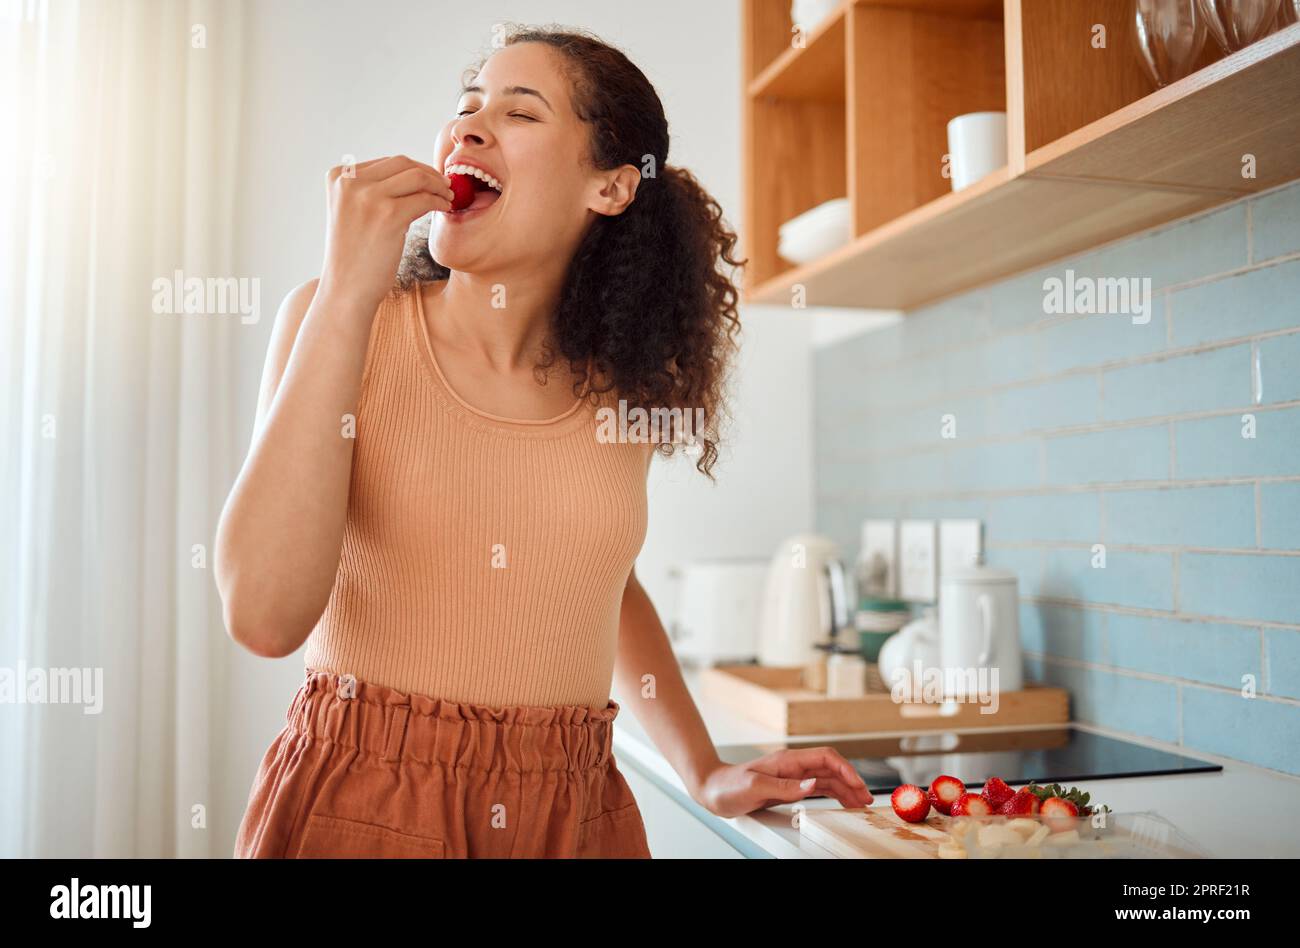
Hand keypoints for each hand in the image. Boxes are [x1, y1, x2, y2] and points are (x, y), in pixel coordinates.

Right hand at [319, 155, 453, 309]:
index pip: (386, 162)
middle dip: (429, 172)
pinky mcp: (389, 215)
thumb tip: (413, 176)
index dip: (414, 169)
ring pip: (417, 177)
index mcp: (338, 177)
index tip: (430, 179)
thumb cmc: (355, 256)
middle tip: (445, 185)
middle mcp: (350, 182)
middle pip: (402, 163)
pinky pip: (425, 199)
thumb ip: (372, 190)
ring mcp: (368, 197)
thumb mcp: (353, 212)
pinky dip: (439, 201)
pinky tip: (444, 208)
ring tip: (448, 197)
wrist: (346, 289)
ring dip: (438, 185)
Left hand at [693, 746, 872, 817]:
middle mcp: (793, 766)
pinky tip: (842, 801)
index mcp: (788, 761)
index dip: (845, 769)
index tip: (858, 785)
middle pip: (831, 769)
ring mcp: (793, 776)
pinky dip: (833, 794)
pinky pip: (817, 788)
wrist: (711, 789)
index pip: (825, 758)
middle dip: (852, 782)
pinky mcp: (789, 787)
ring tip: (861, 803)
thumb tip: (812, 785)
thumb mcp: (755, 787)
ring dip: (846, 790)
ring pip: (827, 780)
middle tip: (867, 799)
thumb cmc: (728, 785)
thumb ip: (785, 787)